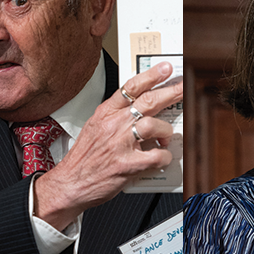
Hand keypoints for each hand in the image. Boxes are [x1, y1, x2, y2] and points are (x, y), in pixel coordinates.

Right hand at [35, 61, 182, 229]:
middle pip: (148, 101)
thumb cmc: (84, 159)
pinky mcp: (128, 165)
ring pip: (155, 126)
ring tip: (165, 139)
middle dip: (171, 93)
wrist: (69, 184)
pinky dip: (164, 158)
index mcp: (105, 113)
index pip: (130, 87)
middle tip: (183, 89)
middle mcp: (113, 125)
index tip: (165, 69)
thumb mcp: (95, 127)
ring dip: (166, 132)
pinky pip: (157, 156)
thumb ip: (115, 116)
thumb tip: (140, 108)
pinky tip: (160, 159)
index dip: (151, 76)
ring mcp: (121, 144)